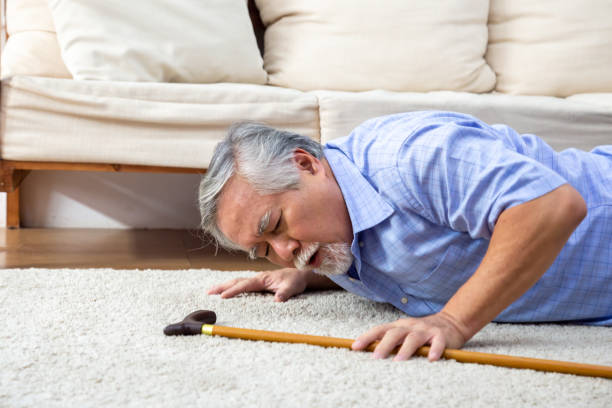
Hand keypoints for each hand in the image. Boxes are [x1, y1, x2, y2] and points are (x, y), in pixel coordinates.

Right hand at [207, 267, 309, 301]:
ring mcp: (257, 280)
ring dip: (224, 285)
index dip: (234, 291)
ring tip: (211, 291)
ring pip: (237, 281)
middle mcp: (258, 278)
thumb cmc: (296, 281)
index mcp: (263, 279)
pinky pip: (242, 284)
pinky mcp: (258, 283)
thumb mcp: (293, 287)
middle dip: (222, 286)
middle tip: (208, 292)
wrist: (300, 275)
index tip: (223, 296)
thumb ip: (285, 293)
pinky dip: (232, 286)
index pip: (245, 285)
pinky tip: (227, 290)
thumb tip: (278, 300)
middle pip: (236, 281)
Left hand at [351, 312, 468, 361]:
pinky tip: (431, 359)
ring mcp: (426, 330)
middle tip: (375, 358)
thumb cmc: (421, 331)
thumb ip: (390, 339)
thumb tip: (369, 350)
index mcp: (399, 326)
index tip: (355, 346)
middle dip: (384, 345)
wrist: (451, 321)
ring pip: (413, 338)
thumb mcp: (404, 332)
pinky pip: (437, 343)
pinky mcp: (441, 336)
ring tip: (398, 361)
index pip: (380, 330)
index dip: (367, 337)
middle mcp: (410, 326)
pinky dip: (434, 350)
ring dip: (405, 349)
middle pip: (395, 333)